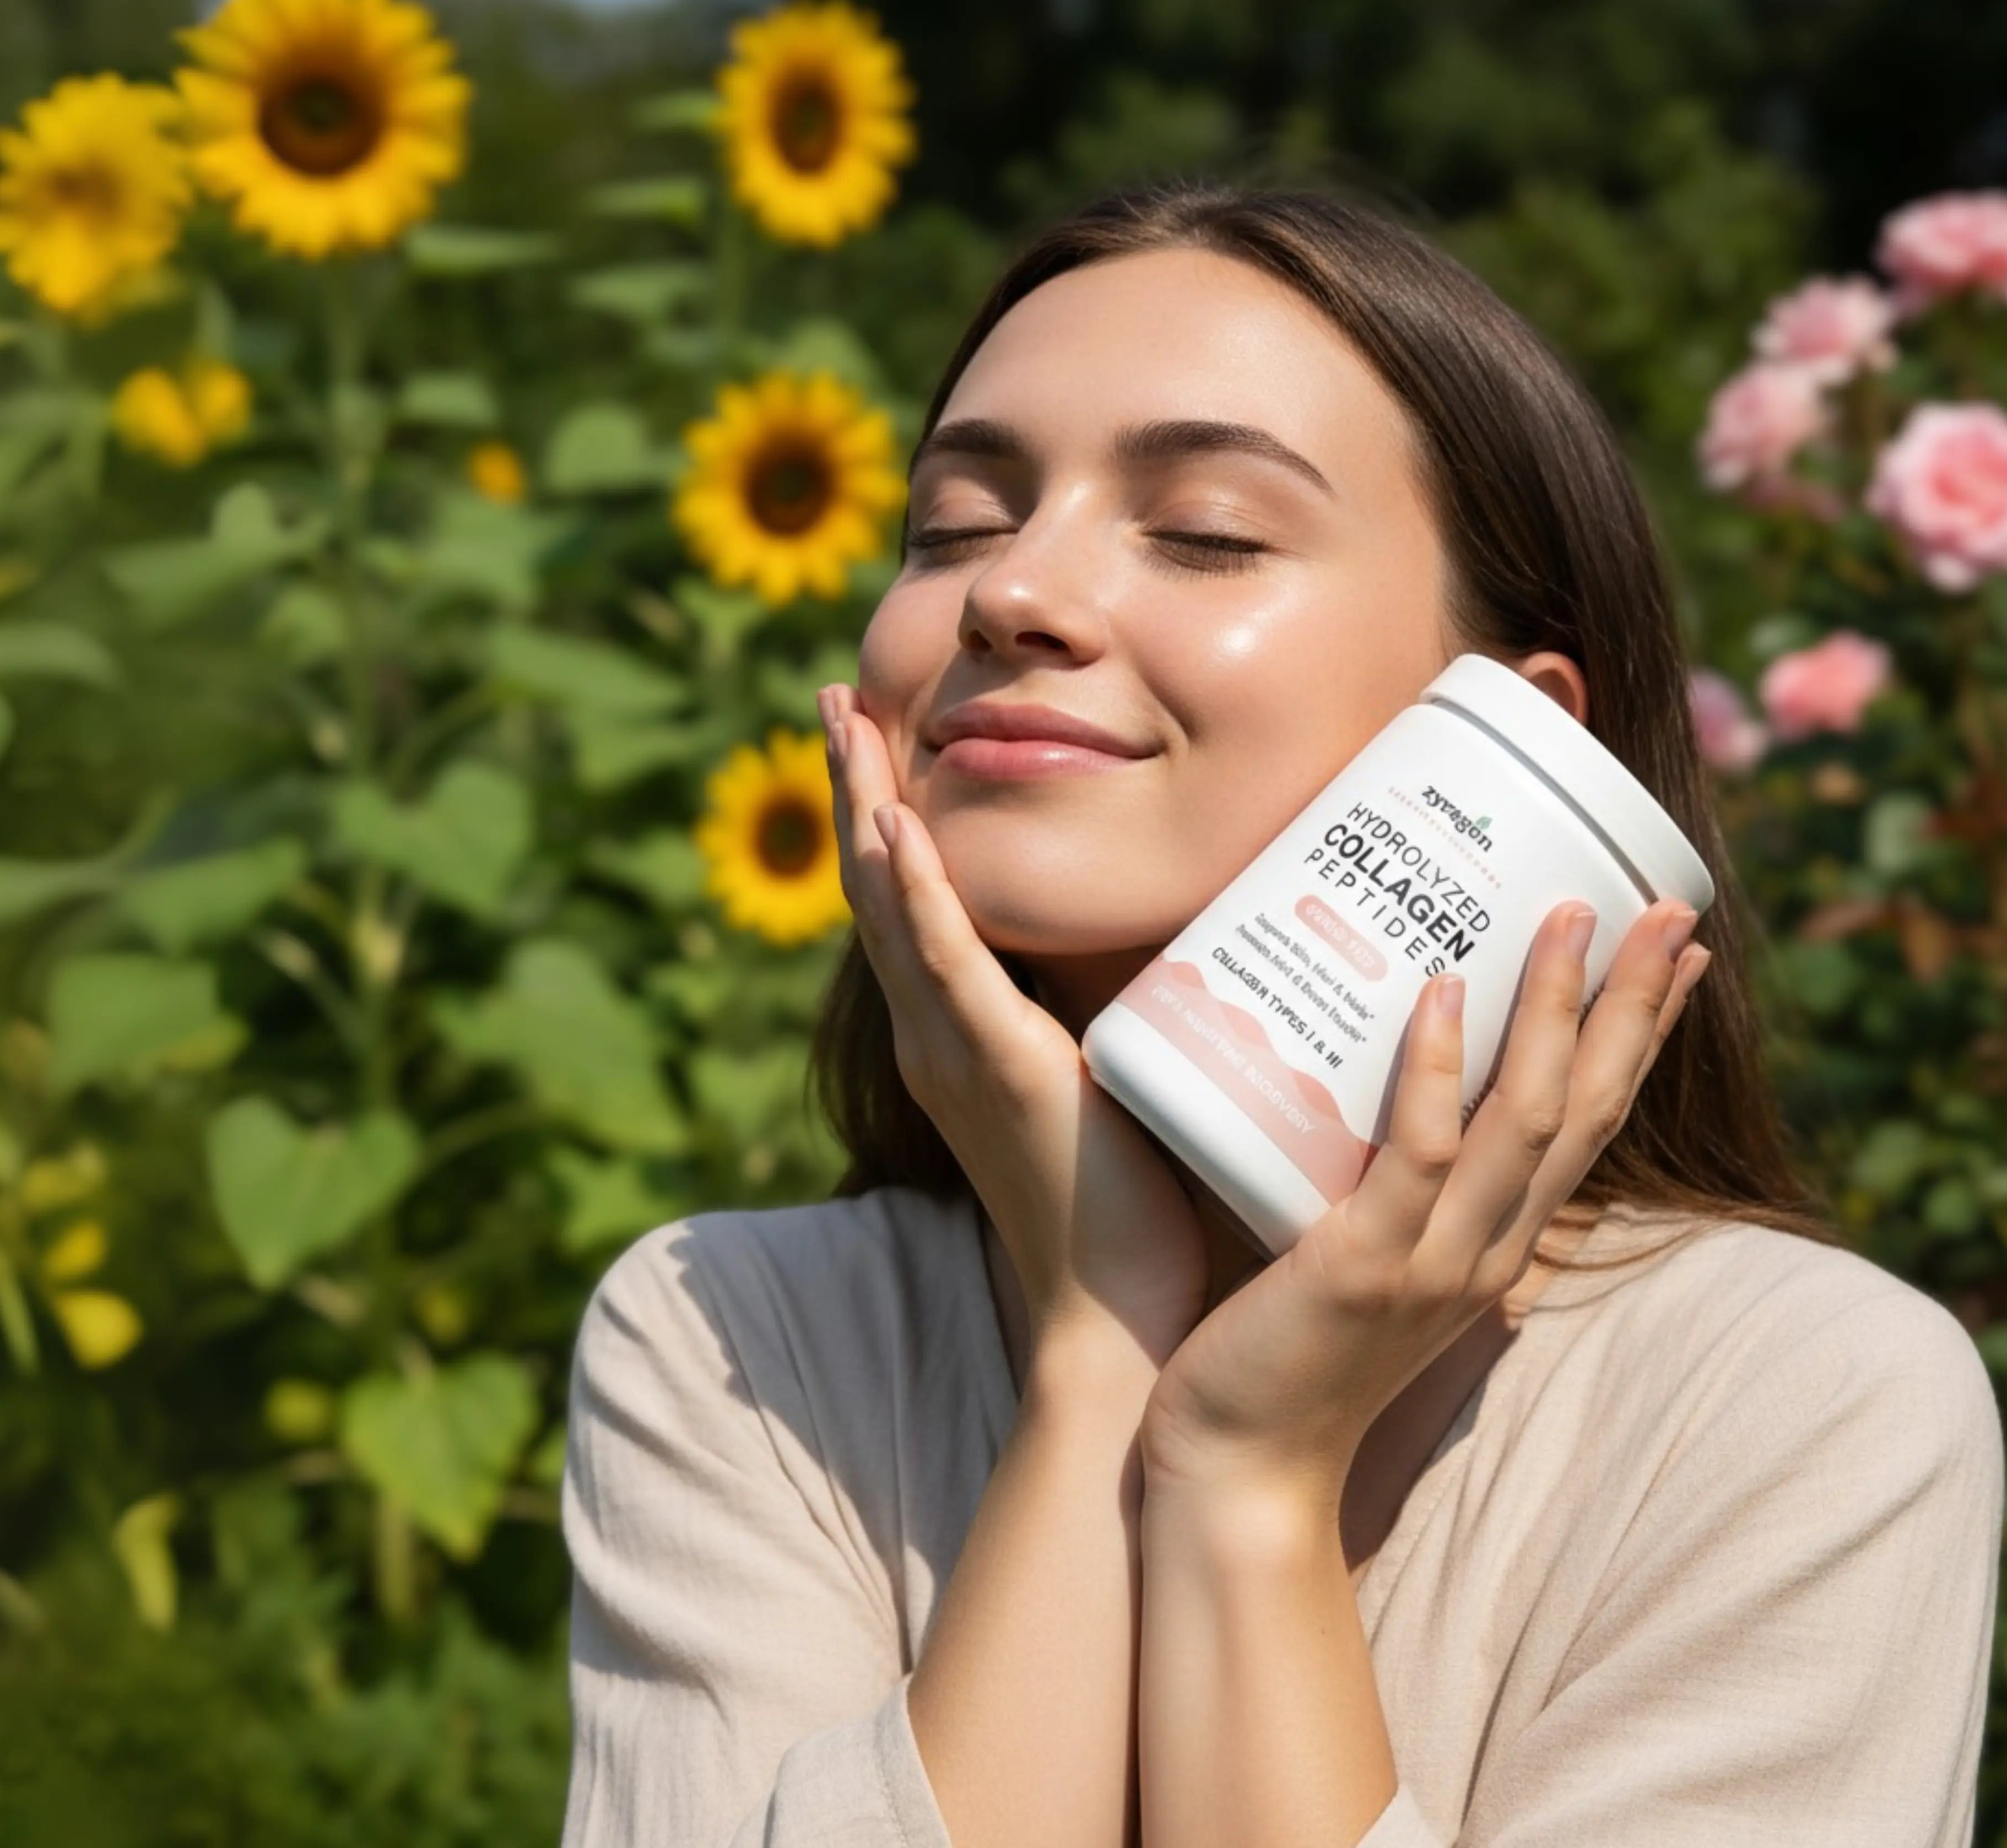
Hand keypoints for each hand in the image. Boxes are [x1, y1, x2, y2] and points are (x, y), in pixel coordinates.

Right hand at [819, 683, 1208, 1377]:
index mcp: (960, 1036)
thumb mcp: (1108, 1079)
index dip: (885, 815)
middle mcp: (937, 1036)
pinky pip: (942, 962)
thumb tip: (1174, 935)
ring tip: (846, 719)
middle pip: (877, 885)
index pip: (909, 904)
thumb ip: (1117, 1010)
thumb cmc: (1133, 1211)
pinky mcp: (994, 1067)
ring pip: (891, 904)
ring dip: (865, 804)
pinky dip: (915, 891)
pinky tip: (896, 828)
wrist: (1118, 1315)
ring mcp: (955, 1050)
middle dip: (852, 783)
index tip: (877, 732)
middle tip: (833, 691)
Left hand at [1136, 897, 1711, 1497]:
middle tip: (1667, 905)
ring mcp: (1433, 1260)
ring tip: (1569, 915)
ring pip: (1522, 1120)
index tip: (1681, 951)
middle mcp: (1487, 1250)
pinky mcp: (1362, 1267)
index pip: (1593, 1124)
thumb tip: (1383, 1099)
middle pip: (1585, 1108)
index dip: (1641, 1035)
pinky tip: (1445, 995)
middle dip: (1633, 1004)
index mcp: (1495, 1245)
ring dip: (1553, 1013)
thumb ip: (1388, 1194)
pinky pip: (1417, 1156)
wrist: (1240, 1471)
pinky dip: (1435, 1072)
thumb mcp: (1368, 1265)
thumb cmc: (1287, 1359)